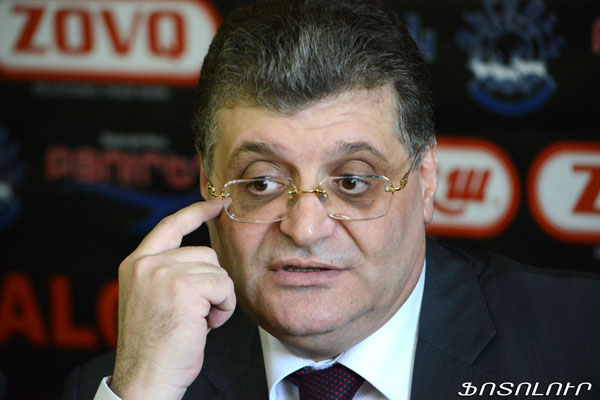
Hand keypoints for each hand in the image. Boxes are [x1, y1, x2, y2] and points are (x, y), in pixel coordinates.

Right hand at [110, 200, 235, 399]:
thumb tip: (203, 257)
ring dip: (217, 299)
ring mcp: (164, 272)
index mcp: (136, 264)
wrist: (146, 379)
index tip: (216, 204)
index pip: (170, 225)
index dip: (196, 212)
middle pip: (205, 253)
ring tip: (197, 322)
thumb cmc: (155, 347)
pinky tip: (204, 325)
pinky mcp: (185, 286)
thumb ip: (169, 272)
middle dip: (211, 284)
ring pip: (217, 271)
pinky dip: (224, 308)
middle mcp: (146, 263)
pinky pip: (224, 286)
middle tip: (195, 314)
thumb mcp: (153, 299)